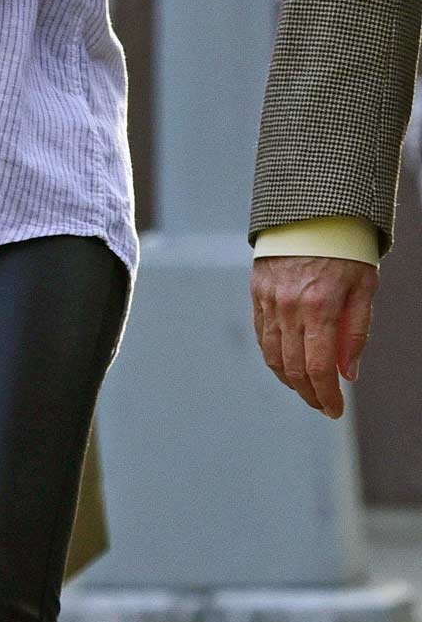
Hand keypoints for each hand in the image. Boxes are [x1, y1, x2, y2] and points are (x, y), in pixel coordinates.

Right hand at [251, 254, 380, 417]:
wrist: (313, 210)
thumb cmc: (346, 249)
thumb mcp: (365, 287)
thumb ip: (356, 332)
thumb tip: (349, 374)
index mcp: (319, 307)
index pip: (318, 368)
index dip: (326, 396)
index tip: (334, 410)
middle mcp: (289, 307)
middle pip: (293, 368)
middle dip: (309, 394)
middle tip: (323, 405)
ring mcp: (269, 300)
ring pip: (272, 355)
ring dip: (289, 379)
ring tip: (307, 389)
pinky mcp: (258, 292)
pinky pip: (262, 335)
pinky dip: (274, 356)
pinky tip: (287, 363)